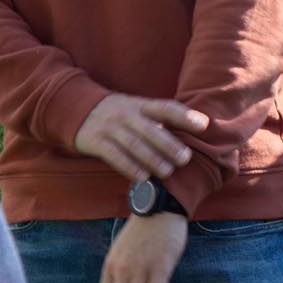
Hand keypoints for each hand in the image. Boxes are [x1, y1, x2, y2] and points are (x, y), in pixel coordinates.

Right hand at [74, 94, 209, 182]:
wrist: (78, 109)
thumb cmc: (119, 114)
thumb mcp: (137, 109)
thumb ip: (160, 119)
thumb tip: (195, 131)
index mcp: (141, 105)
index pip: (166, 107)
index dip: (185, 116)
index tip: (203, 125)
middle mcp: (127, 114)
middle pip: (151, 129)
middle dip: (169, 144)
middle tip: (186, 158)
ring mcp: (110, 127)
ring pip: (134, 143)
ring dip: (152, 158)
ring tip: (167, 171)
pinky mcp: (96, 142)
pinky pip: (114, 155)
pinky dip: (129, 167)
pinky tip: (143, 177)